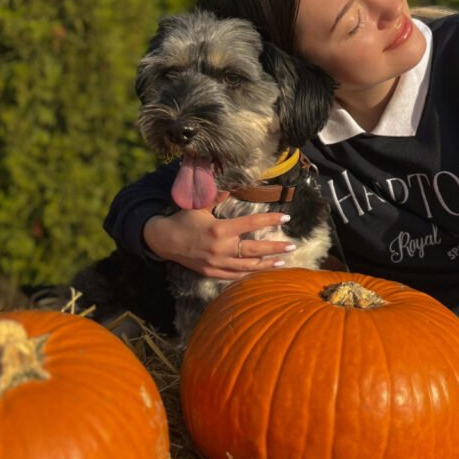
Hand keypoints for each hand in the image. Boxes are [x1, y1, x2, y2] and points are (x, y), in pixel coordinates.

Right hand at [143, 205, 295, 279]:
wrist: (165, 241)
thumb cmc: (184, 219)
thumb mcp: (200, 205)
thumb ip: (218, 195)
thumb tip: (233, 183)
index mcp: (219, 229)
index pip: (250, 224)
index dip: (270, 220)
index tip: (286, 217)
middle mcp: (220, 248)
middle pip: (254, 249)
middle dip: (276, 248)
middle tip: (293, 245)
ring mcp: (217, 263)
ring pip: (248, 266)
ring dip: (267, 264)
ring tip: (283, 261)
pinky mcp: (213, 272)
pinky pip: (236, 275)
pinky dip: (250, 273)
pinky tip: (262, 271)